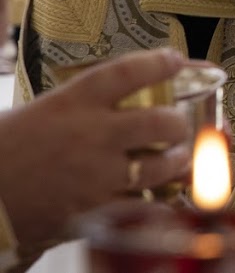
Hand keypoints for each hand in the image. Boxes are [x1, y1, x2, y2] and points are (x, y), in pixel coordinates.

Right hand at [0, 50, 193, 248]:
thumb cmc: (0, 154)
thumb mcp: (33, 115)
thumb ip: (74, 106)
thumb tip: (111, 98)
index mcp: (70, 103)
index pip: (127, 72)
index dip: (158, 64)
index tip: (175, 61)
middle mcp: (91, 135)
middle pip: (158, 121)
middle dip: (177, 122)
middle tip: (178, 124)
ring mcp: (96, 175)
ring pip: (160, 164)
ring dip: (177, 160)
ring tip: (178, 157)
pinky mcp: (95, 211)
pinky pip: (144, 204)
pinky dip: (158, 200)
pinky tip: (162, 194)